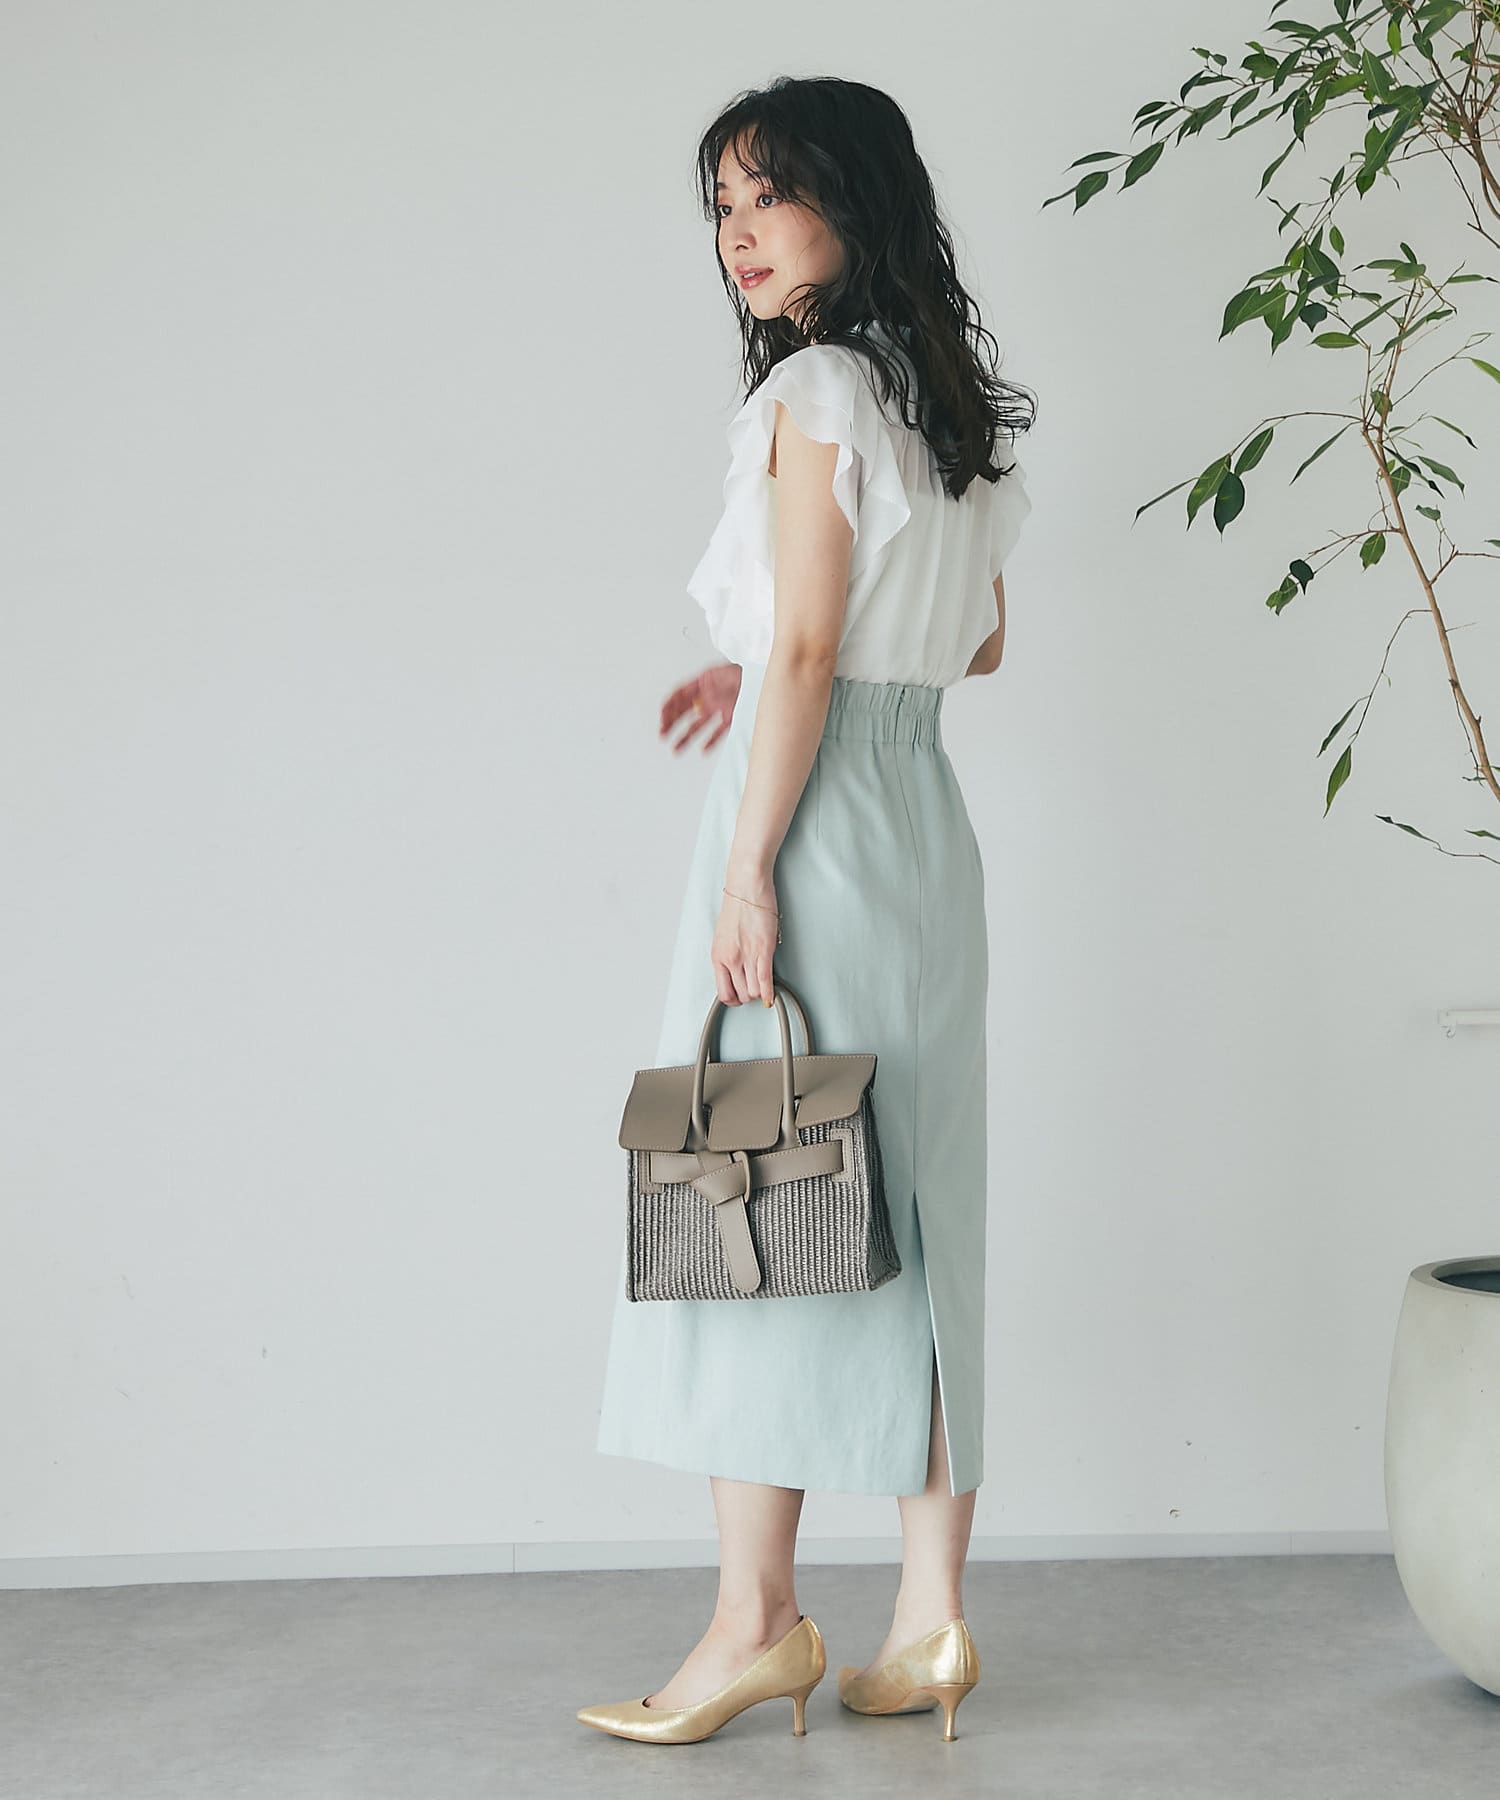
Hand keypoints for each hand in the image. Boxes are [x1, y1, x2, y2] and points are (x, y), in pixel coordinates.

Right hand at [660, 661, 741, 755]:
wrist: (769, 677)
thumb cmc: (749, 667)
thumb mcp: (725, 670)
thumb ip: (707, 680)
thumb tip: (694, 688)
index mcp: (704, 681)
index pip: (680, 694)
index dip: (669, 705)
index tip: (662, 717)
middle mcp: (709, 695)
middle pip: (685, 711)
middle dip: (671, 723)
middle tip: (662, 734)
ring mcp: (719, 706)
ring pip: (698, 724)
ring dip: (686, 737)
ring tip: (676, 749)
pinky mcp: (732, 716)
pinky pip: (718, 731)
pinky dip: (710, 740)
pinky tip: (702, 749)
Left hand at [712, 871, 778, 1006]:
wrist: (746, 887)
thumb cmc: (738, 907)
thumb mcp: (724, 937)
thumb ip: (728, 956)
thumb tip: (737, 972)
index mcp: (717, 956)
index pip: (723, 992)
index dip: (734, 1000)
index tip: (741, 997)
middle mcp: (729, 959)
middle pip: (741, 995)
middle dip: (749, 996)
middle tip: (755, 990)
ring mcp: (746, 956)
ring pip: (753, 992)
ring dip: (760, 993)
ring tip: (764, 986)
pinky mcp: (763, 950)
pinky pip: (765, 981)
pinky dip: (770, 993)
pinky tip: (772, 996)